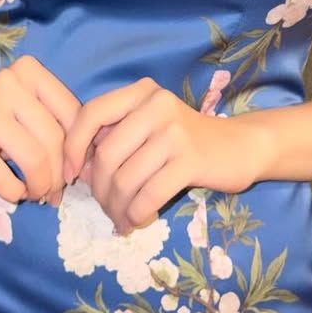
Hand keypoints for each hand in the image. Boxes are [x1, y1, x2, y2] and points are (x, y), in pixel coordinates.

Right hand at [0, 54, 79, 205]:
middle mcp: (8, 83)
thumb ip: (59, 123)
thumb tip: (86, 166)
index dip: (80, 148)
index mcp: (30, 70)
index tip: (74, 169)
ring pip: (34, 159)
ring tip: (37, 193)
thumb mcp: (32, 106)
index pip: (72, 113)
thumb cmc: (0, 115)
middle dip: (59, 174)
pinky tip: (15, 192)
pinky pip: (5, 179)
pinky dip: (15, 193)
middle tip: (54, 191)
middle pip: (54, 138)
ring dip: (41, 186)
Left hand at [62, 77, 254, 234]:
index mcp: (140, 92)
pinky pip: (148, 195)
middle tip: (105, 207)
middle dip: (99, 190)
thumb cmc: (185, 140)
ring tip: (121, 218)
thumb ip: (115, 136)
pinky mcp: (190, 160)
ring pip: (125, 179)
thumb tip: (76, 168)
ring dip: (117, 207)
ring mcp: (175, 131)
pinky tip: (137, 220)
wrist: (240, 146)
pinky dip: (136, 214)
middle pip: (106, 155)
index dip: (72, 146)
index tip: (70, 175)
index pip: (91, 113)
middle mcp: (156, 104)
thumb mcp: (148, 125)